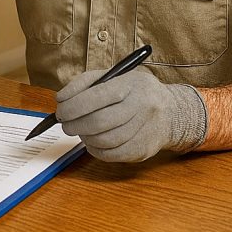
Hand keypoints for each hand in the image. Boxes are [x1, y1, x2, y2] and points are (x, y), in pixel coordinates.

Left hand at [56, 69, 207, 162]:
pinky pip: (111, 155)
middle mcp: (141, 106)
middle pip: (98, 121)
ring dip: (84, 137)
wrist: (171, 112)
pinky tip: (92, 141)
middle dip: (74, 124)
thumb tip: (61, 99)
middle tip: (65, 124)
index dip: (73, 106)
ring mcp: (144, 130)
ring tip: (80, 130)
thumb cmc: (134, 92)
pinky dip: (95, 150)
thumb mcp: (115, 76)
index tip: (60, 110)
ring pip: (104, 140)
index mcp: (131, 84)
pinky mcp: (143, 150)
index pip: (96, 96)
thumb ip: (86, 83)